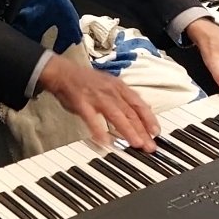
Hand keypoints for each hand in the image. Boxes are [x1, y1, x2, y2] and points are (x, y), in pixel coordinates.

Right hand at [38, 55, 158, 151]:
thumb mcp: (109, 85)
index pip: (139, 104)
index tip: (156, 133)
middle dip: (142, 130)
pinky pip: (91, 118)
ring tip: (135, 144)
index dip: (149, 119)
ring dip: (127, 130)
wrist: (62, 72)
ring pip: (116, 115)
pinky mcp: (81, 103)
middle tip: (150, 146)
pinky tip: (104, 141)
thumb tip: (139, 113)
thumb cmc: (86, 81)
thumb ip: (123, 99)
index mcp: (118, 87)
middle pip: (130, 112)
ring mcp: (96, 97)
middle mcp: (110, 91)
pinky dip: (98, 130)